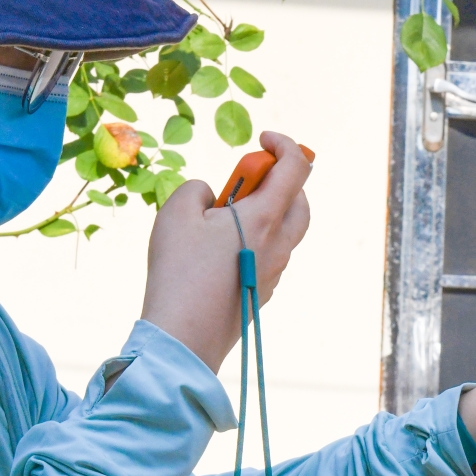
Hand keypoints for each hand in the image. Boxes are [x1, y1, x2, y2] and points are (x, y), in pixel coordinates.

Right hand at [141, 131, 311, 371]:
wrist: (184, 337)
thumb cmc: (179, 271)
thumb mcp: (176, 212)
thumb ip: (197, 189)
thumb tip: (212, 197)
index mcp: (266, 218)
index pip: (296, 168)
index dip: (284, 144)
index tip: (263, 138)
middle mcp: (280, 245)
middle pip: (300, 202)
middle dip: (280, 181)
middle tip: (246, 180)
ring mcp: (275, 272)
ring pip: (285, 231)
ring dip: (265, 212)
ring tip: (223, 218)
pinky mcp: (263, 292)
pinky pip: (270, 255)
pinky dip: (256, 240)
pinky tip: (219, 250)